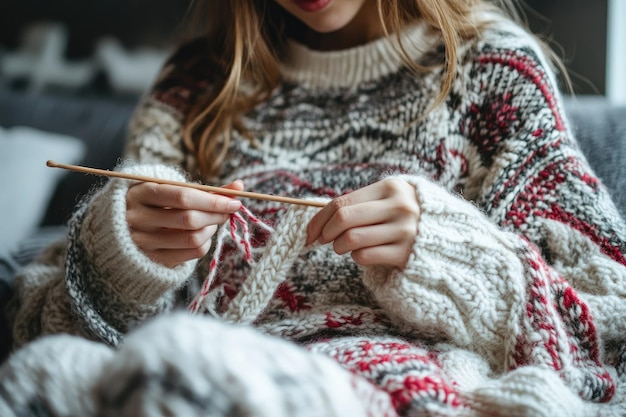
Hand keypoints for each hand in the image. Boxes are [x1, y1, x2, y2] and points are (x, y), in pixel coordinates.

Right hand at [126, 180, 243, 267]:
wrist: (121, 228)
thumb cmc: (156, 203)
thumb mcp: (171, 190)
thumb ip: (205, 189)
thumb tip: (239, 187)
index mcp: (140, 193)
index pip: (183, 196)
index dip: (213, 200)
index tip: (234, 201)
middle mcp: (138, 218)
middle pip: (189, 219)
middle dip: (216, 214)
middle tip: (228, 211)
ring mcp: (143, 241)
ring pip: (192, 238)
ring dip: (212, 229)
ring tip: (213, 221)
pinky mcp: (152, 259)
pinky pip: (190, 253)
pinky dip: (205, 243)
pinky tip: (203, 234)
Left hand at [306, 178, 419, 268]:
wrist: (446, 237)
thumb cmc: (405, 216)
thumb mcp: (389, 199)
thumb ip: (359, 204)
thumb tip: (318, 219)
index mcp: (391, 187)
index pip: (342, 202)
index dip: (319, 218)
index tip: (310, 231)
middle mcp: (399, 206)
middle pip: (344, 219)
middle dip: (326, 232)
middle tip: (322, 240)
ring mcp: (405, 230)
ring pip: (351, 239)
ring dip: (340, 246)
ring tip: (344, 247)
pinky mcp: (406, 253)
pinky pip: (364, 256)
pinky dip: (357, 257)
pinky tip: (365, 253)